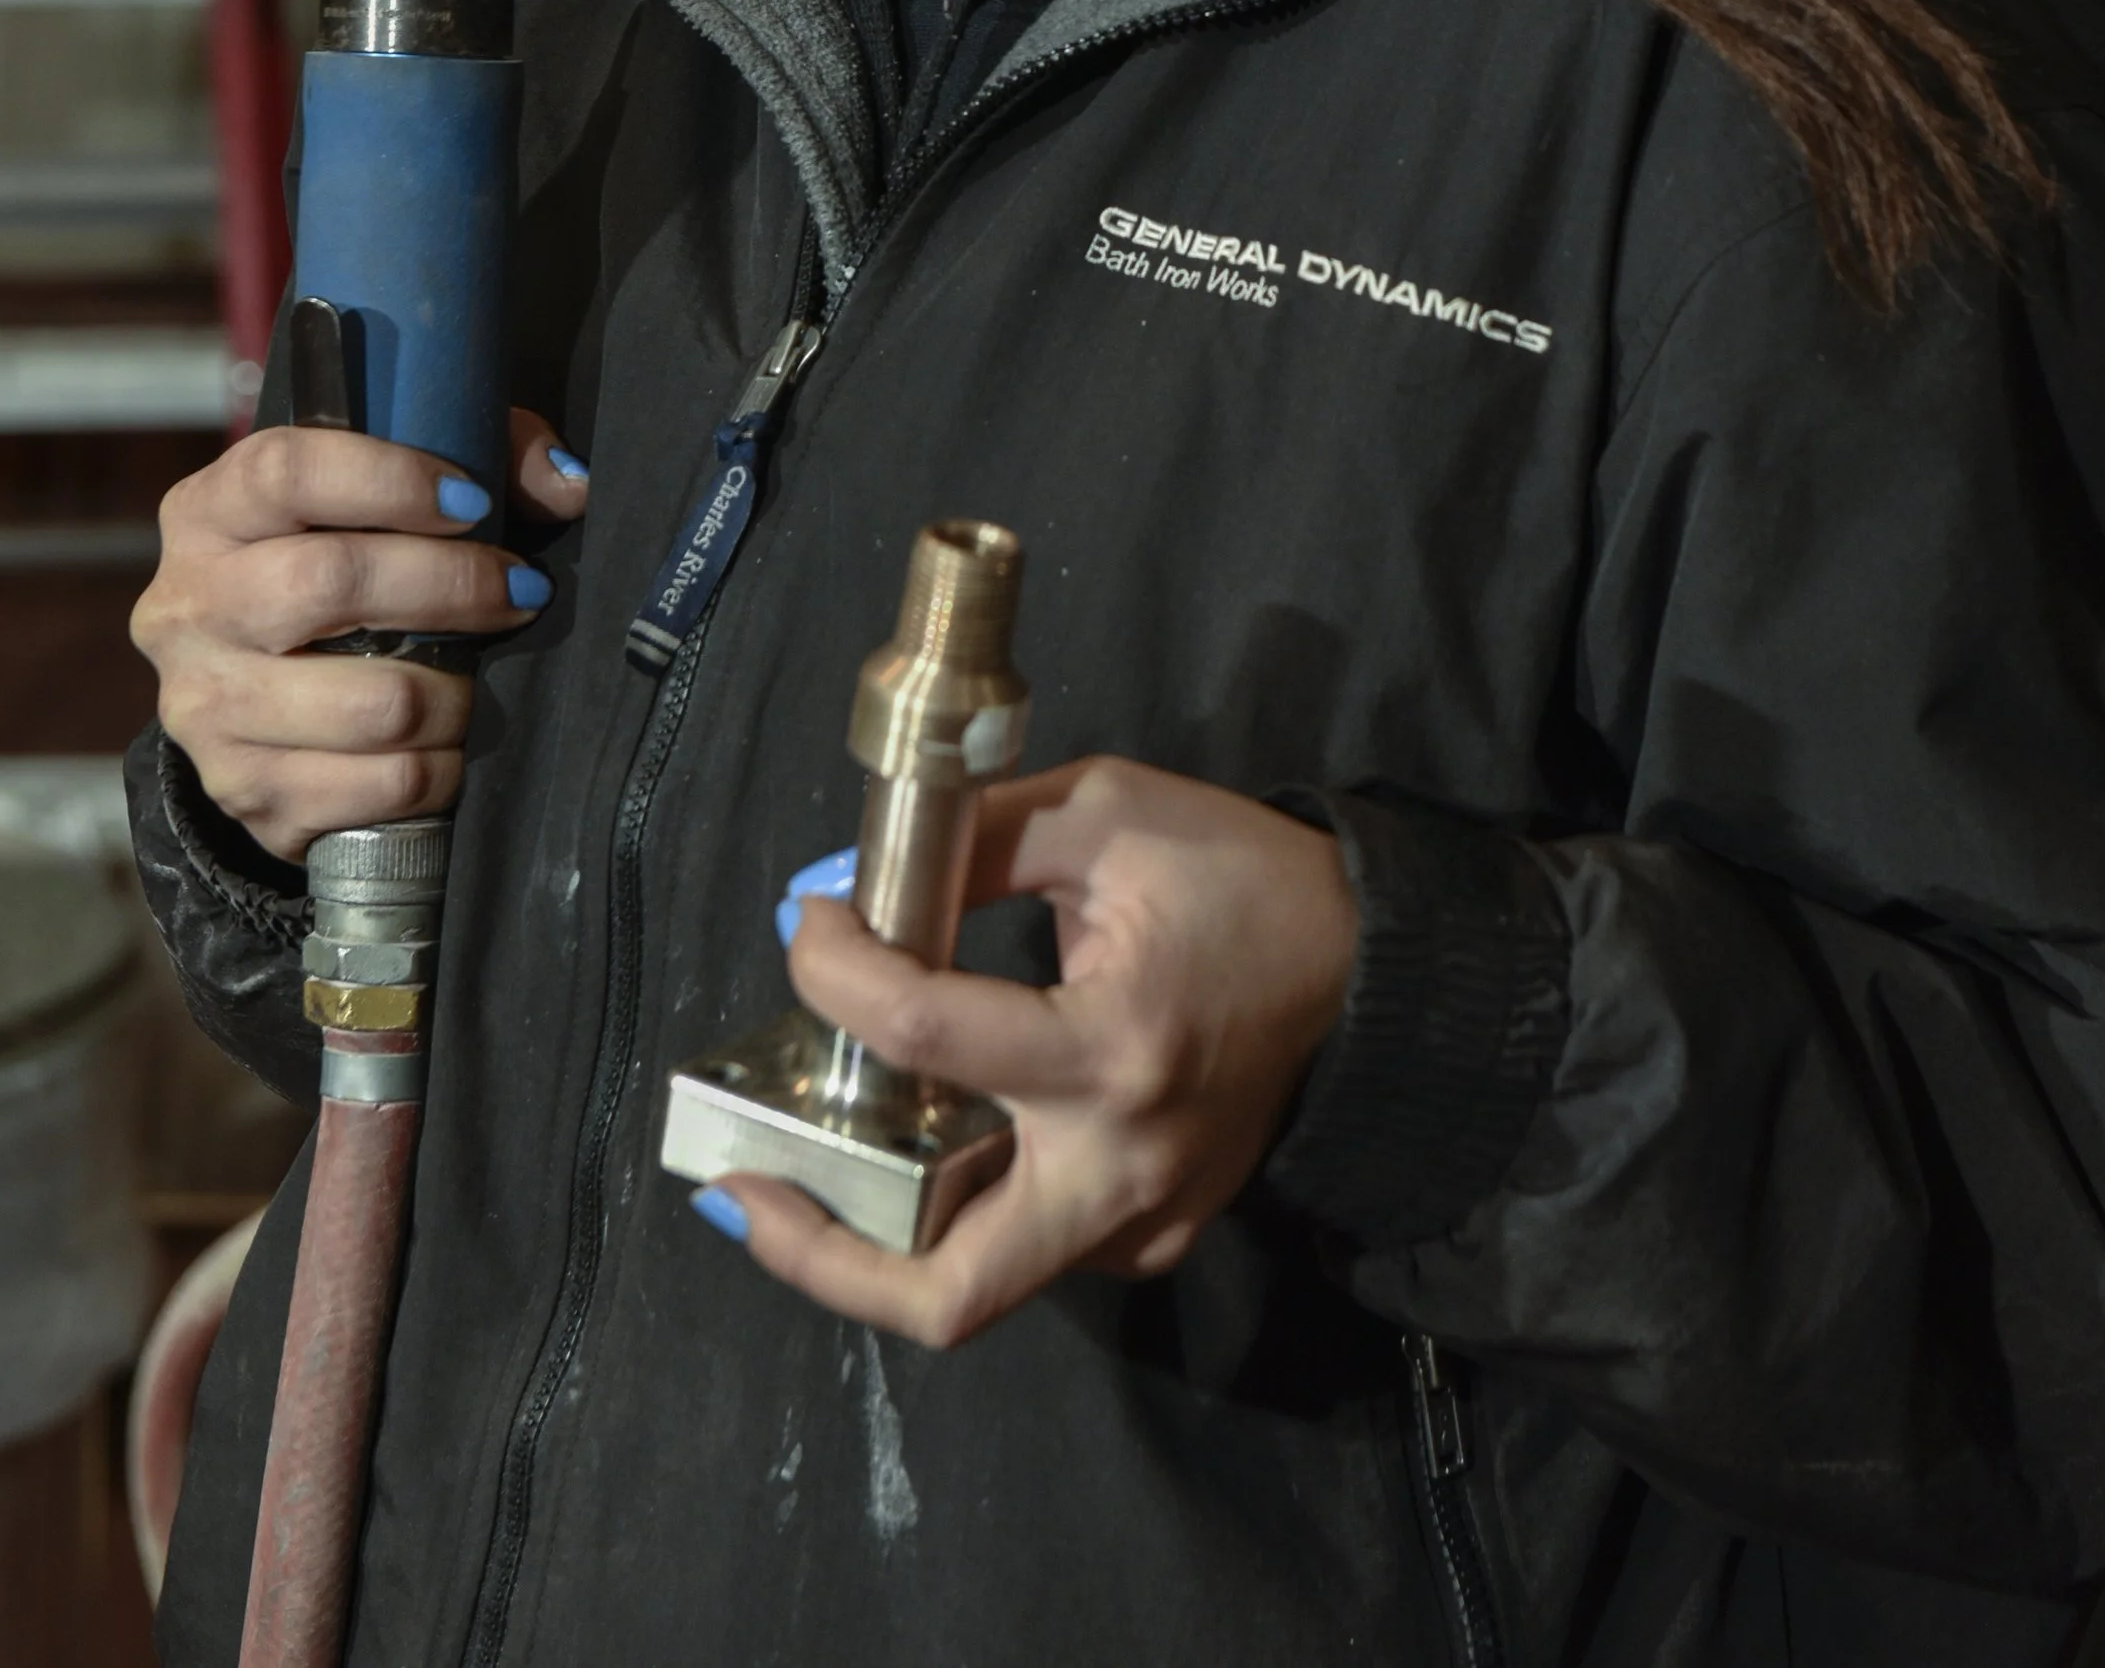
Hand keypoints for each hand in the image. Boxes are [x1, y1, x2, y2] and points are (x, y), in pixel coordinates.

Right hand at [131, 407, 584, 860]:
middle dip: (451, 586)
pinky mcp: (242, 792)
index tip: (473, 501)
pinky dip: (438, 769)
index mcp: (210, 512)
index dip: (392, 480)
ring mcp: (204, 709)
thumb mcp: (398, 491)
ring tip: (480, 678)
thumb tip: (569, 487)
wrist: (257, 697)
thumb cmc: (345, 565)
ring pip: (369, 703)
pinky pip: (376, 788)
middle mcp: (187, 607)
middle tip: (519, 592)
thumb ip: (489, 460)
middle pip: (327, 582)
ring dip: (457, 692)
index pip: (286, 472)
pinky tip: (446, 742)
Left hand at [700, 756, 1357, 1347]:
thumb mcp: (1105, 812)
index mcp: (1110, 1049)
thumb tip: (851, 881)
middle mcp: (1121, 1169)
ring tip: (798, 1168)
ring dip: (875, 1238)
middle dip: (815, 1253)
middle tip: (736, 1179)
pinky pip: (1032, 1253)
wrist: (1368, 963)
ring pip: (979, 1286)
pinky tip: (917, 1146)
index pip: (923, 1036)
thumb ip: (975, 839)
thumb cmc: (1237, 875)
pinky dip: (958, 1210)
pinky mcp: (1155, 1237)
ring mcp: (1142, 1222)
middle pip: (943, 1292)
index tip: (805, 921)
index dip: (835, 973)